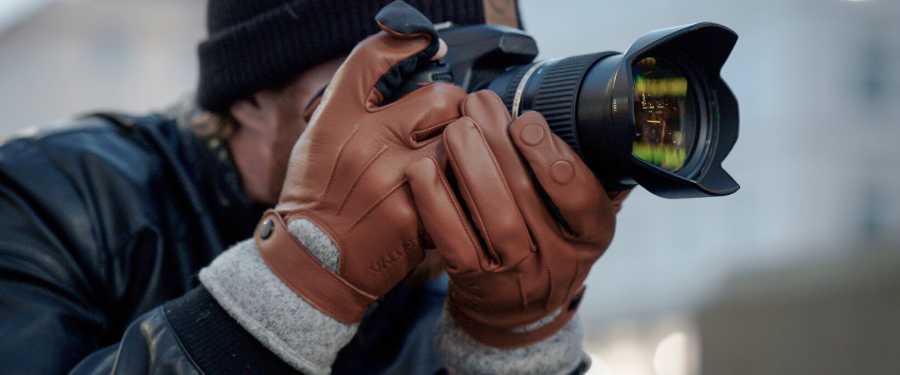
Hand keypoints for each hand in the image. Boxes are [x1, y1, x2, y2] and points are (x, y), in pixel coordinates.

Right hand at [254, 1, 466, 323]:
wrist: (314, 264)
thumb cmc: (321, 195)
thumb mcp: (322, 136)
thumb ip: (360, 100)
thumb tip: (413, 57)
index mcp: (337, 120)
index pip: (372, 58)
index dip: (408, 42)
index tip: (426, 44)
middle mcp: (367, 144)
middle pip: (441, 97)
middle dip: (455, 105)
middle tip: (452, 119)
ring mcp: (398, 182)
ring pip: (463, 141)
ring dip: (471, 146)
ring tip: (463, 155)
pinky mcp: (422, 218)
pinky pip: (465, 187)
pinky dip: (468, 187)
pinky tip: (457, 194)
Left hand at [407, 91, 629, 347]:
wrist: (513, 306)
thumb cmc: (543, 241)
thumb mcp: (572, 216)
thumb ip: (565, 172)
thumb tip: (534, 112)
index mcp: (590, 235)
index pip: (582, 196)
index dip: (553, 156)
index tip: (526, 120)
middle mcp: (558, 258)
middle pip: (529, 197)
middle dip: (501, 142)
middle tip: (479, 105)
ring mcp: (515, 272)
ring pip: (495, 216)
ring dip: (472, 164)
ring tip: (456, 127)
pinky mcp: (474, 279)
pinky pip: (454, 238)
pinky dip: (437, 201)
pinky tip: (425, 168)